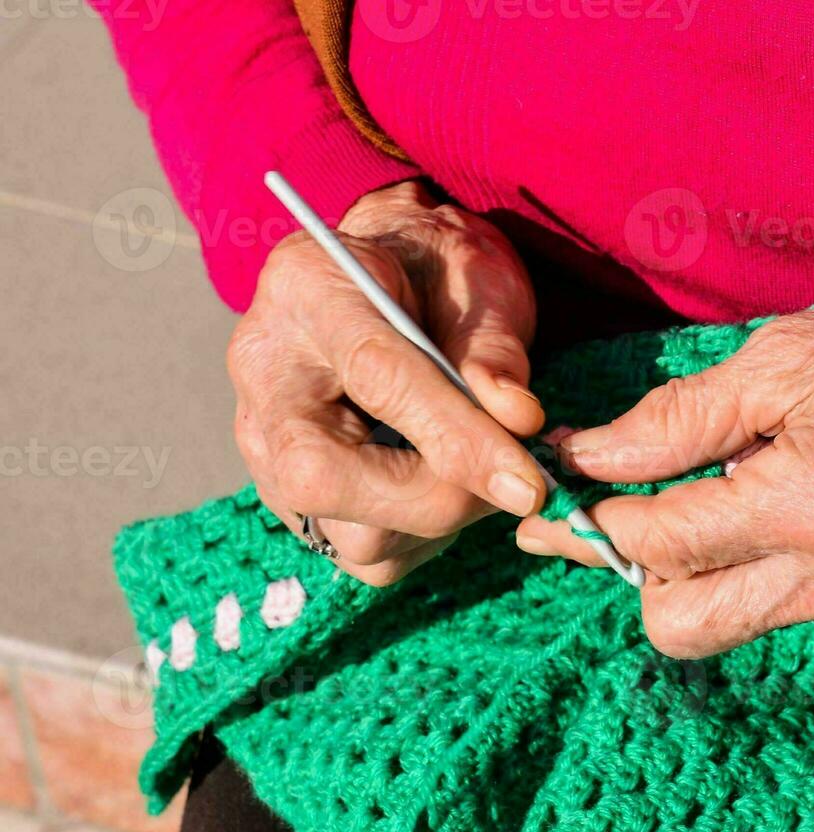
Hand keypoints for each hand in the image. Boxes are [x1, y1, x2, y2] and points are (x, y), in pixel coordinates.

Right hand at [229, 180, 546, 584]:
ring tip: (482, 465)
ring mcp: (263, 444)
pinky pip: (366, 555)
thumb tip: (517, 420)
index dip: (457, 437)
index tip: (528, 483)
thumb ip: (492, 349)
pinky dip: (427, 536)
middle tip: (514, 477)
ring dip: (440, 517)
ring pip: (351, 533)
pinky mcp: (289, 499)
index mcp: (308, 291)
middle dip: (439, 495)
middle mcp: (263, 373)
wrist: (393, 279)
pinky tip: (448, 481)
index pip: (376, 379)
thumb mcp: (477, 279)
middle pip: (325, 476)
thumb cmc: (438, 272)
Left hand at [517, 256, 813, 656]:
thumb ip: (673, 421)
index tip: (558, 501)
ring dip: (704, 571)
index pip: (658, 540)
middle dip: (636, 574)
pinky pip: (795, 610)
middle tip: (622, 514)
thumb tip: (586, 457)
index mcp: (807, 504)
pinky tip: (796, 507)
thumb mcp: (781, 360)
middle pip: (680, 626)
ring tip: (723, 492)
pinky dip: (771, 568)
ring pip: (735, 623)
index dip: (594, 519)